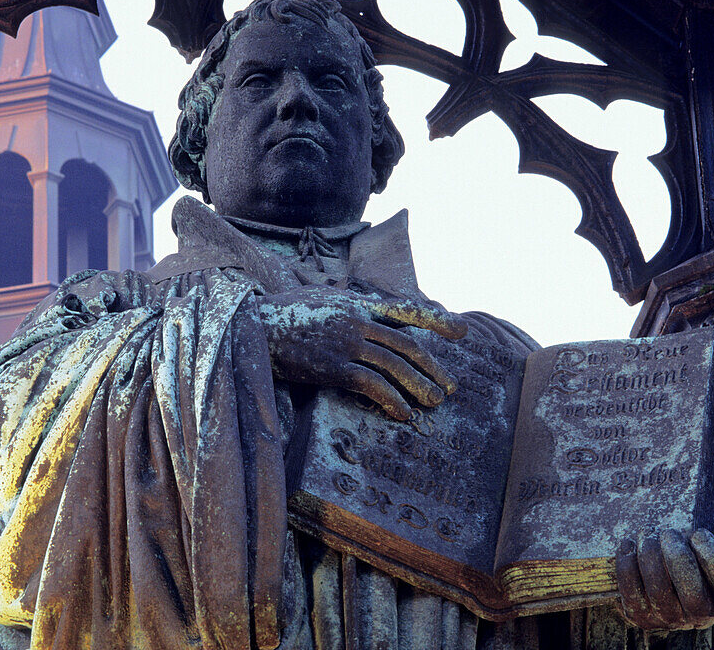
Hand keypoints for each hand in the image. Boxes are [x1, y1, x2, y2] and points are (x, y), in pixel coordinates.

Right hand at [258, 287, 466, 419]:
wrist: (253, 326)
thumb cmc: (285, 315)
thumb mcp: (323, 299)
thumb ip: (351, 308)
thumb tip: (373, 316)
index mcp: (357, 304)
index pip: (405, 310)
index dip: (436, 321)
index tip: (461, 331)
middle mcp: (357, 321)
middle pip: (406, 345)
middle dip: (432, 367)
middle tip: (448, 386)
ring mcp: (345, 343)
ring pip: (395, 366)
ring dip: (419, 387)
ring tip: (433, 402)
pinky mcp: (331, 366)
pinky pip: (371, 385)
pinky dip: (391, 399)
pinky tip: (402, 413)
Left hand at [615, 529, 713, 630]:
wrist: (666, 584)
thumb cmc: (698, 565)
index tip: (699, 533)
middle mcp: (700, 616)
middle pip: (693, 594)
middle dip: (678, 558)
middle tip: (669, 533)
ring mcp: (669, 618)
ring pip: (659, 590)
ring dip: (650, 556)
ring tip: (648, 534)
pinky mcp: (641, 615)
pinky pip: (631, 590)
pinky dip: (627, 563)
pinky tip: (629, 544)